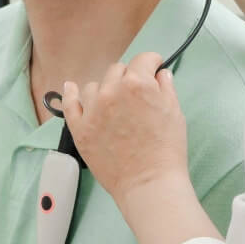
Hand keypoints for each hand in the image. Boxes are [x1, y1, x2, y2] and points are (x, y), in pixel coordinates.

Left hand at [61, 52, 188, 210]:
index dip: (151, 63)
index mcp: (137, 84)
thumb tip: (160, 74)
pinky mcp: (80, 128)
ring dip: (104, 89)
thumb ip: (165, 88)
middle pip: (117, 70)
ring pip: (94, 86)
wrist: (148, 184)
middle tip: (135, 92)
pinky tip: (71, 88)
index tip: (153, 68)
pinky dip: (71, 94)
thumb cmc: (167, 151)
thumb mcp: (175, 113)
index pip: (142, 60)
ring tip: (113, 104)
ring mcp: (92, 110)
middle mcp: (111, 91)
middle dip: (128, 76)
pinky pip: (69, 103)